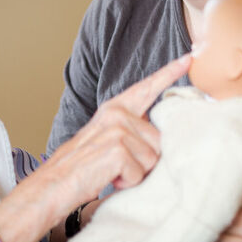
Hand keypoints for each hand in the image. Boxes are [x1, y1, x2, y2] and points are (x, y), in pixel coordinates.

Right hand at [0, 55, 189, 241]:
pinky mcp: (118, 149)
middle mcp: (117, 113)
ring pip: (153, 159)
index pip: (147, 87)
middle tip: (117, 166)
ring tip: (111, 171)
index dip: (170, 72)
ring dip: (135, 173)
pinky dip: (127, 182)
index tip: (189, 57)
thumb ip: (131, 131)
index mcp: (115, 108)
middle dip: (144, 161)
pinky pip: (141, 173)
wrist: (52, 184)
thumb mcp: (107, 139)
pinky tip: (108, 177)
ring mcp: (117, 129)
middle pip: (158, 141)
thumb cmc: (81, 167)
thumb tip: (163, 138)